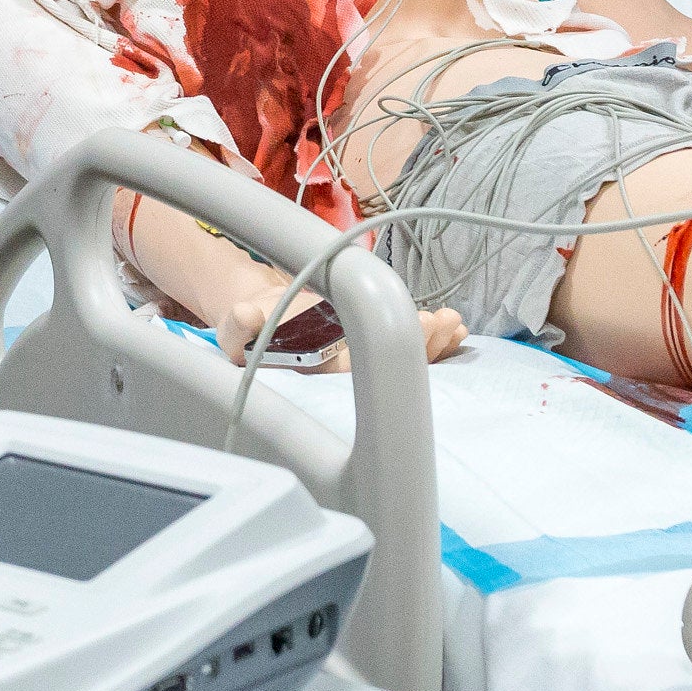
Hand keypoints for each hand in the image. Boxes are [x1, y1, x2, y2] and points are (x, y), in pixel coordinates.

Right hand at [213, 285, 466, 372]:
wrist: (261, 321)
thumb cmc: (252, 331)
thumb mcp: (237, 330)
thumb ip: (239, 327)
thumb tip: (245, 315)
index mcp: (317, 375)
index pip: (359, 373)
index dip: (388, 356)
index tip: (416, 325)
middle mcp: (346, 376)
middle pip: (389, 370)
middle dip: (421, 347)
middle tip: (442, 324)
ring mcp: (363, 364)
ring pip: (403, 361)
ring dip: (432, 344)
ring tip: (454, 324)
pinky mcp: (372, 348)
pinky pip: (407, 350)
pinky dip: (433, 340)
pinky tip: (454, 329)